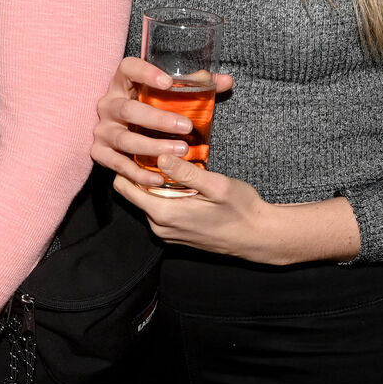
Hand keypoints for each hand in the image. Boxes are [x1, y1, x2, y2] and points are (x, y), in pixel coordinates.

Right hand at [92, 57, 232, 187]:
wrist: (125, 133)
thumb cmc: (152, 109)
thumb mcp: (169, 95)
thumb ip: (197, 86)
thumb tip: (227, 81)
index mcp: (122, 83)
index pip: (128, 68)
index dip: (145, 72)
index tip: (168, 82)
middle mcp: (109, 105)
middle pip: (128, 109)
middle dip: (158, 119)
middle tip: (186, 127)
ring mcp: (103, 130)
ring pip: (125, 139)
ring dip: (153, 147)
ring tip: (180, 152)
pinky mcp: (100, 152)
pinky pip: (117, 164)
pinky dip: (138, 172)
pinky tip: (159, 176)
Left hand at [113, 157, 361, 265]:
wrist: (258, 237)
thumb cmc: (241, 210)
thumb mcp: (217, 185)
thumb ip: (186, 173)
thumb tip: (161, 156)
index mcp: (163, 214)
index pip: (123, 187)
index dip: (126, 164)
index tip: (137, 145)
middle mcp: (159, 227)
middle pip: (133, 193)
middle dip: (141, 171)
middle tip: (157, 148)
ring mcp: (167, 233)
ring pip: (147, 201)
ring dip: (155, 183)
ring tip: (172, 162)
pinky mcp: (176, 234)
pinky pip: (159, 210)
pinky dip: (164, 195)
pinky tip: (182, 182)